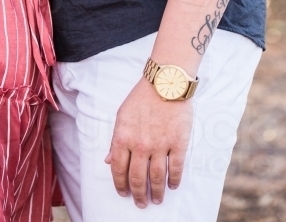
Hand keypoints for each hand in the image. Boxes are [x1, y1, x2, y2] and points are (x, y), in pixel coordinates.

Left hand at [106, 77, 192, 207]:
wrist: (165, 83)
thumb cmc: (141, 97)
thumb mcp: (121, 115)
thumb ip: (114, 139)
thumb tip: (107, 160)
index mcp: (123, 137)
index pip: (118, 169)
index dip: (120, 184)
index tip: (123, 193)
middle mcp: (140, 145)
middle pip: (137, 178)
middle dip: (138, 194)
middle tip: (140, 203)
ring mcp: (160, 145)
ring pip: (156, 177)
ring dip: (156, 192)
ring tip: (156, 200)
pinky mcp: (178, 143)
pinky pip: (175, 168)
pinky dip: (174, 180)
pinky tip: (172, 186)